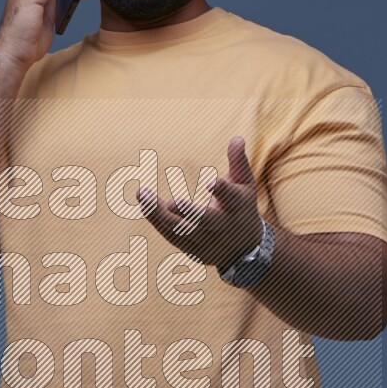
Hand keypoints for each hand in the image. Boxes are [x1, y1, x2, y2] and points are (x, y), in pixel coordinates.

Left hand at [136, 136, 263, 268]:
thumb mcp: (245, 185)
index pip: (230, 198)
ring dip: (159, 214)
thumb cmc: (241, 208)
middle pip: (203, 220)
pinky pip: (170, 234)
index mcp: (236, 207)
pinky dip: (156, 220)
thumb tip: (237, 138)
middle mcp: (219, 226)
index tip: (210, 181)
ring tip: (142, 193)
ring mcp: (204, 239)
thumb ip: (238, 162)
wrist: (242, 250)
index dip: (221, 190)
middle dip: (188, 212)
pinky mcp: (190, 248)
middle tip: (173, 200)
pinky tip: (144, 203)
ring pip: (180, 229)